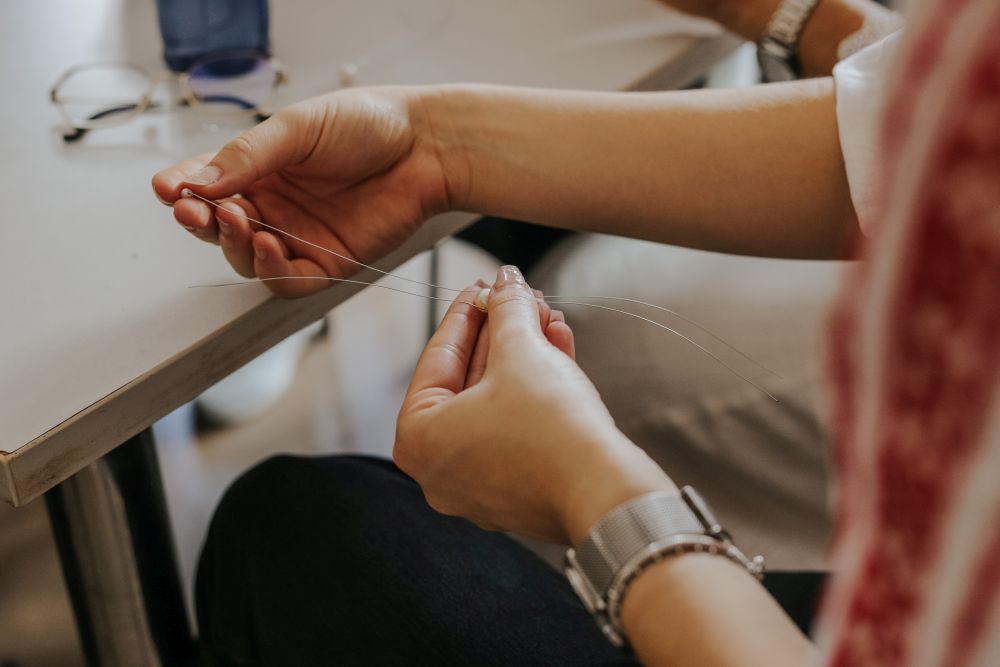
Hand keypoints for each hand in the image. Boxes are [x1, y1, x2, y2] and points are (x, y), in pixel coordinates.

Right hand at [151, 87, 455, 296]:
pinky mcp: (328, 263)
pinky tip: (268, 245)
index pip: (206, 183)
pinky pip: (290, 280)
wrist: (424, 146)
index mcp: (260, 168)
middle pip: (219, 227)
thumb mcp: (298, 128)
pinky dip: (271, 270)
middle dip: (200, 221)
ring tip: (239, 220)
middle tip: (193, 210)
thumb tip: (198, 180)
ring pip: (247, 258)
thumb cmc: (368, 124)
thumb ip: (248, 155)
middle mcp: (274, 205)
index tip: (167, 188)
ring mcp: (299, 237)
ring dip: (234, 245)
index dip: (182, 188)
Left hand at [395, 266, 674, 544]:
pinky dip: (534, 390)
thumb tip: (507, 283)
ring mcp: (479, 485)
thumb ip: (508, 310)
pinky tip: (559, 350)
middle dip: (502, 333)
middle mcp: (440, 470)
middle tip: (521, 298)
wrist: (606, 493)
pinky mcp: (518, 491)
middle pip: (468, 380)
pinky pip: (517, 428)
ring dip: (524, 356)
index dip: (467, 312)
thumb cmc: (551, 431)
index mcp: (419, 440)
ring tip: (548, 319)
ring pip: (497, 403)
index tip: (483, 284)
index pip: (438, 357)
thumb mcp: (522, 350)